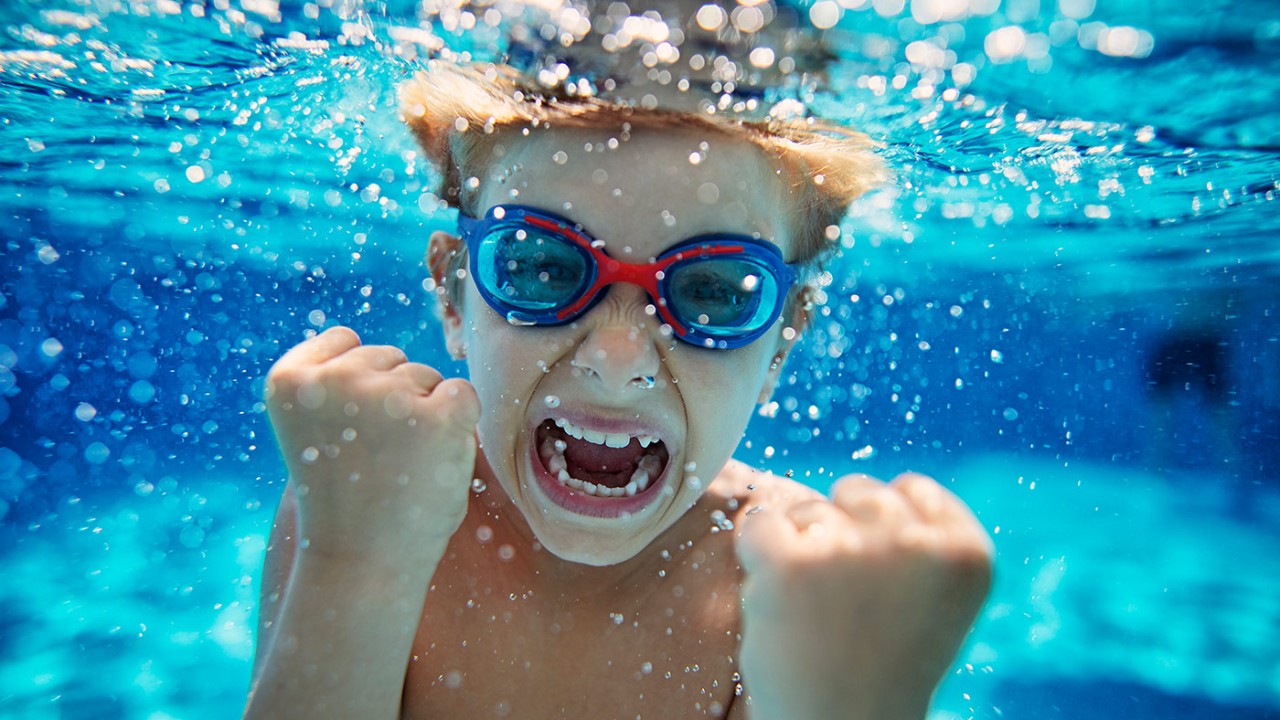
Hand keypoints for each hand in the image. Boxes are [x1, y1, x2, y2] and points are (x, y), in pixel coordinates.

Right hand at [265, 326, 479, 566]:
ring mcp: (386, 395)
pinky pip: (463, 394)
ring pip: (427, 376)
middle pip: (391, 358)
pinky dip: (459, 424)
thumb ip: (336, 386)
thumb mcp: (317, 429)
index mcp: (289, 380)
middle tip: (375, 458)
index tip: (346, 432)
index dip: (358, 383)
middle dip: (394, 398)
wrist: (361, 564)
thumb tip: (379, 351)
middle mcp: (334, 379)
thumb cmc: (344, 500)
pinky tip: (433, 460)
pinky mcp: (437, 417)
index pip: (343, 339)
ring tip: (399, 467)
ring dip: (424, 415)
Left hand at [735, 473, 992, 719]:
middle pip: (859, 490)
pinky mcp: (790, 563)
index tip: (881, 583)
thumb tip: (868, 490)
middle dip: (842, 532)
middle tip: (843, 601)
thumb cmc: (879, 671)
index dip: (884, 528)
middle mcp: (917, 544)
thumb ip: (919, 542)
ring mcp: (853, 550)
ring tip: (816, 613)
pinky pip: (759, 524)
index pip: (914, 488)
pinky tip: (778, 598)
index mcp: (966, 554)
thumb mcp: (931, 602)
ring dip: (801, 550)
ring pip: (808, 510)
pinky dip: (758, 556)